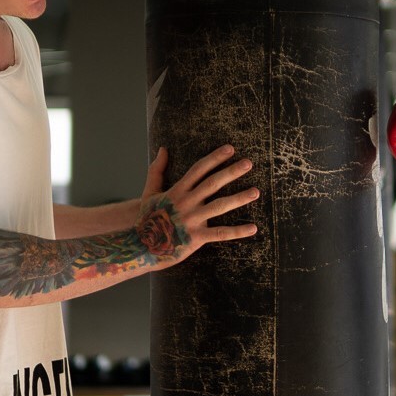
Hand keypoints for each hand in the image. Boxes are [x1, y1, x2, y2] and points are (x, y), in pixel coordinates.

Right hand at [136, 145, 258, 266]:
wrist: (139, 246)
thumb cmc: (146, 219)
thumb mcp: (149, 192)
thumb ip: (157, 170)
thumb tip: (162, 149)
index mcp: (177, 191)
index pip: (198, 169)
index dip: (214, 158)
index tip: (230, 149)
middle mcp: (186, 203)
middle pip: (212, 184)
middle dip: (231, 172)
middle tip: (248, 163)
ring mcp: (192, 220)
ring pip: (220, 206)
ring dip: (239, 198)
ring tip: (256, 191)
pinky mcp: (196, 238)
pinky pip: (220, 234)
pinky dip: (238, 231)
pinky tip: (253, 228)